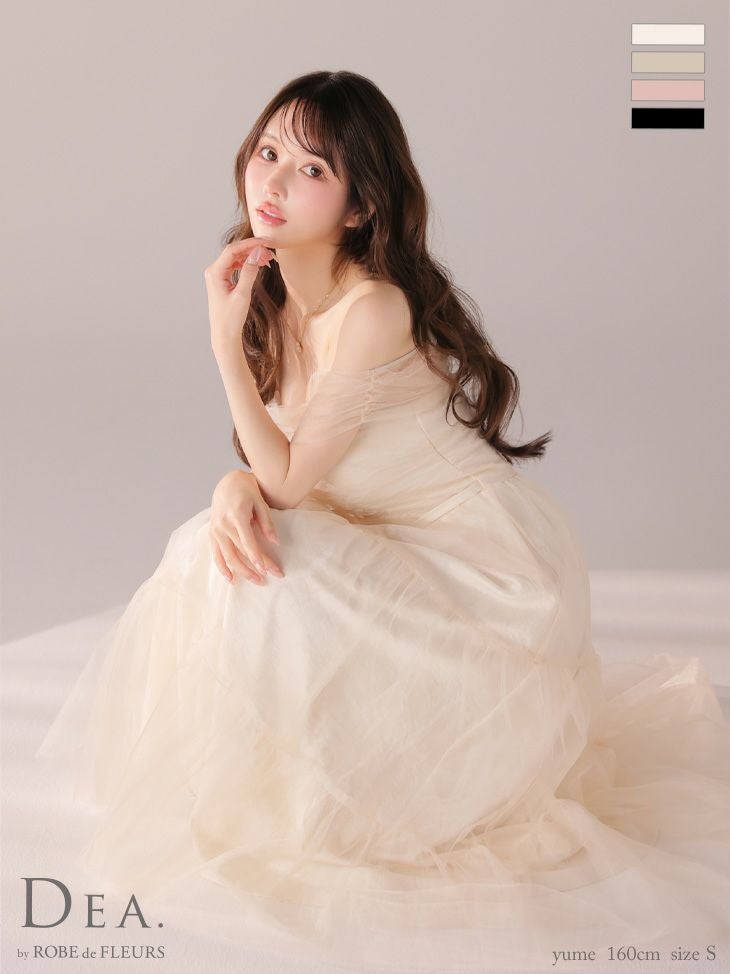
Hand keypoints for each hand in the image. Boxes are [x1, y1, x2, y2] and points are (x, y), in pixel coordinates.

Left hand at [204, 238, 276, 352]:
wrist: (224, 335)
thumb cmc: (231, 319)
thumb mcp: (242, 294)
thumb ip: (249, 272)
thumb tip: (257, 253)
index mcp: (214, 272)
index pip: (233, 250)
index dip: (250, 243)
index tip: (266, 242)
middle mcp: (213, 271)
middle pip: (234, 252)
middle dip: (252, 249)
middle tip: (270, 251)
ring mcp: (217, 276)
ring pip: (235, 258)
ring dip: (251, 256)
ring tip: (267, 259)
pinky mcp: (222, 281)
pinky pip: (235, 266)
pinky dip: (247, 264)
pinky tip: (258, 265)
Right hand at [208, 470, 284, 585]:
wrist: (228, 482)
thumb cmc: (247, 490)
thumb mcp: (260, 502)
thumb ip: (267, 522)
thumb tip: (275, 542)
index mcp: (237, 515)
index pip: (247, 542)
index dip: (257, 557)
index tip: (267, 570)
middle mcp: (224, 524)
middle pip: (239, 552)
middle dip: (253, 568)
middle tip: (267, 580)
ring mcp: (216, 530)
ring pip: (227, 557)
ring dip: (241, 572)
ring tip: (255, 581)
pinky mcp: (212, 533)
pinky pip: (216, 554)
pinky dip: (223, 568)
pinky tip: (232, 579)